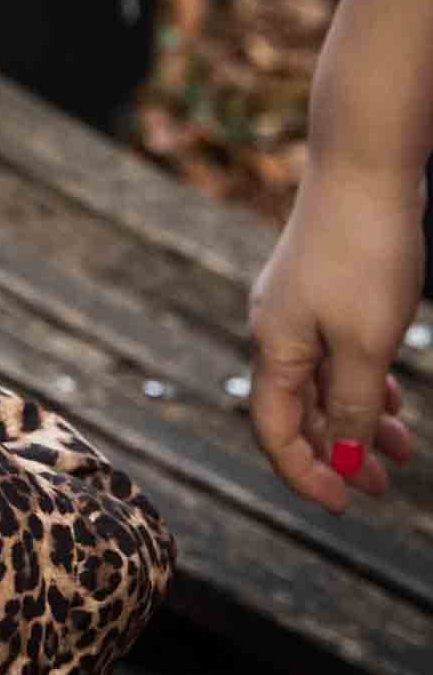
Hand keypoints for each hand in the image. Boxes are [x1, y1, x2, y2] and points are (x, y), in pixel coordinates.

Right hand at [248, 163, 419, 511]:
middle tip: (382, 489)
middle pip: (299, 411)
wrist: (365, 171)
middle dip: (339, 454)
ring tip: (400, 448)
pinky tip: (390, 395)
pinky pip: (335, 353)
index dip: (307, 473)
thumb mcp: (366, 344)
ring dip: (358, 420)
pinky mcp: (321, 290)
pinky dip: (361, 383)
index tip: (347, 503)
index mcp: (274, 349)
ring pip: (322, 383)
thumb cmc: (364, 256)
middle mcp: (275, 333)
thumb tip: (344, 457)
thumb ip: (352, 404)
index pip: (277, 431)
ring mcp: (297, 310)